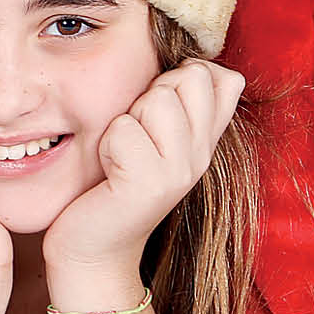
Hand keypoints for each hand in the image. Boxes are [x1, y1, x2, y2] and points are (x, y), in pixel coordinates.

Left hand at [44, 59, 245, 270]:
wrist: (92, 249)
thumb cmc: (112, 185)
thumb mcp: (152, 139)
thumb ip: (179, 104)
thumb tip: (210, 65)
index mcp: (206, 140)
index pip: (222, 77)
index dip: (181, 80)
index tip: (155, 116)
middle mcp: (202, 155)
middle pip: (190, 77)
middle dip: (150, 96)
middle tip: (132, 138)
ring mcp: (180, 171)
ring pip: (158, 99)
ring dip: (125, 121)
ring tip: (119, 156)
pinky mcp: (149, 185)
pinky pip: (123, 129)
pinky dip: (106, 144)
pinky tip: (108, 173)